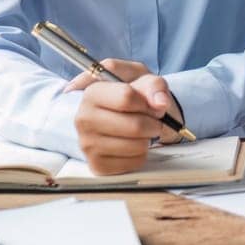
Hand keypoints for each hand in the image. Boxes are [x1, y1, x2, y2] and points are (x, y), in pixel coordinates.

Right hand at [65, 58, 182, 173]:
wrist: (126, 116)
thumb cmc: (134, 95)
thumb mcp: (144, 79)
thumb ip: (154, 85)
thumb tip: (160, 102)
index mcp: (92, 92)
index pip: (126, 97)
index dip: (147, 102)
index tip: (150, 103)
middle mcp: (83, 119)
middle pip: (134, 126)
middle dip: (152, 123)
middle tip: (152, 119)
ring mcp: (87, 144)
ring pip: (136, 146)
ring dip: (148, 138)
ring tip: (142, 131)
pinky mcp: (97, 165)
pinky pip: (134, 162)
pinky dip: (142, 154)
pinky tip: (134, 144)